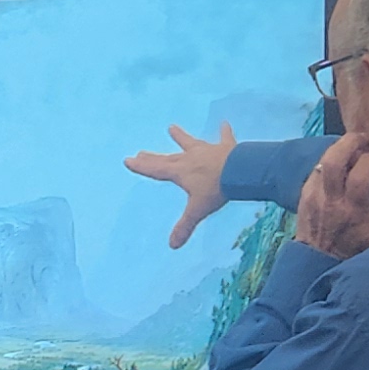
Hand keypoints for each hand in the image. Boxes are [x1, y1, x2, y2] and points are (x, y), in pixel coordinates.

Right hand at [121, 120, 237, 248]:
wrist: (240, 171)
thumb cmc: (216, 189)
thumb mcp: (198, 209)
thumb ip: (185, 226)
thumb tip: (172, 246)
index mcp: (180, 172)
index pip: (156, 170)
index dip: (141, 167)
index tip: (128, 160)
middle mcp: (190, 158)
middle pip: (168, 158)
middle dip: (153, 157)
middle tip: (141, 152)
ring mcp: (207, 150)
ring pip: (190, 143)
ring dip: (181, 136)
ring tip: (172, 127)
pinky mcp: (225, 147)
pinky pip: (224, 137)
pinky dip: (224, 132)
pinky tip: (225, 123)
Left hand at [293, 134, 368, 261]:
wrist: (318, 265)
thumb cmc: (355, 251)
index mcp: (354, 211)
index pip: (360, 172)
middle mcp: (331, 201)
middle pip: (335, 159)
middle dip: (350, 142)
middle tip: (362, 139)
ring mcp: (314, 197)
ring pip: (323, 161)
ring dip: (338, 150)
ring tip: (352, 150)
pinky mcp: (304, 196)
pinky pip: (316, 171)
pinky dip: (328, 163)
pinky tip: (339, 167)